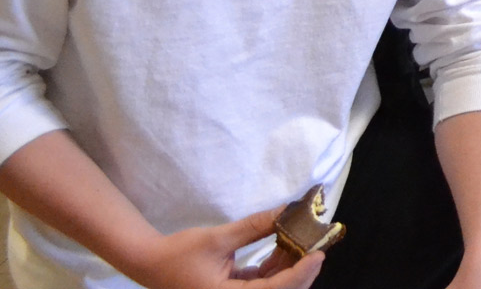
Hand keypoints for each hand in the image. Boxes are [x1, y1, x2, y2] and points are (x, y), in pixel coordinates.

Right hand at [125, 207, 321, 287]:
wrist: (150, 263)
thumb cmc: (179, 253)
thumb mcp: (219, 238)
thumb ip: (255, 227)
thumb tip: (287, 210)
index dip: (299, 275)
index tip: (318, 255)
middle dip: (300, 270)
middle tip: (317, 243)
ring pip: (273, 288)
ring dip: (290, 267)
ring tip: (303, 239)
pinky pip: (262, 283)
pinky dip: (275, 267)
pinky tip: (284, 245)